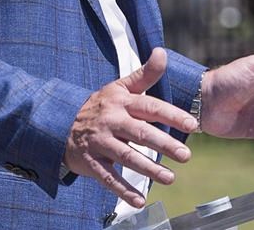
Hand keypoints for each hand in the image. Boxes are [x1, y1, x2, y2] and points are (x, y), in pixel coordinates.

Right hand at [64, 48, 199, 209]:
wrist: (61, 122)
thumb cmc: (100, 106)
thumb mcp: (120, 87)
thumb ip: (145, 74)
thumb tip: (162, 52)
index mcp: (121, 102)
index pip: (149, 107)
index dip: (171, 115)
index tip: (192, 125)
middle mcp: (111, 121)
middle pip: (140, 132)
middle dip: (164, 144)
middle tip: (186, 155)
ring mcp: (100, 142)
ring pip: (126, 156)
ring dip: (149, 169)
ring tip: (170, 178)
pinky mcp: (91, 161)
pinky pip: (108, 177)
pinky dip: (123, 190)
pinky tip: (139, 201)